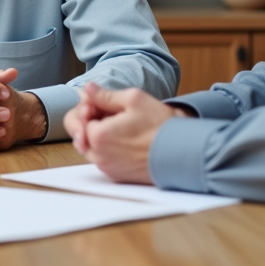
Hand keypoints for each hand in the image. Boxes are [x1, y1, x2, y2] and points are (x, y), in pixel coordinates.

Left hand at [64, 83, 189, 183]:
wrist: (183, 154)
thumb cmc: (160, 126)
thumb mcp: (134, 100)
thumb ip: (105, 95)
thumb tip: (87, 89)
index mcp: (98, 136)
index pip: (81, 117)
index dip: (92, 108)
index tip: (107, 105)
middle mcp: (99, 156)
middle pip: (84, 134)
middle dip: (95, 123)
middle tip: (117, 116)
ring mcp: (108, 169)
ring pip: (94, 148)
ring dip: (103, 137)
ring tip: (126, 128)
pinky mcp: (118, 177)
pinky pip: (106, 160)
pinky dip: (112, 151)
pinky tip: (130, 142)